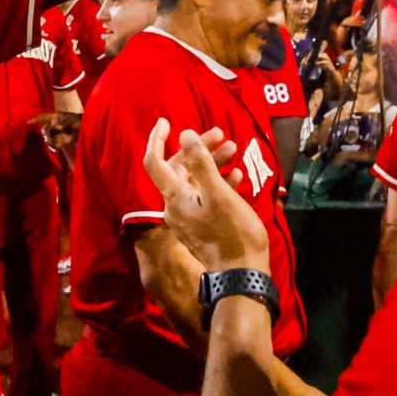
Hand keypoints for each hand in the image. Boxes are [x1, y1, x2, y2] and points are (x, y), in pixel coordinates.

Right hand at [32, 111, 80, 157]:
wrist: (89, 129)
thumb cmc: (81, 121)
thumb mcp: (73, 120)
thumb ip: (64, 122)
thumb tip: (55, 126)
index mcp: (56, 116)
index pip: (44, 117)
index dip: (36, 119)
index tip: (29, 123)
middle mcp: (54, 125)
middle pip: (45, 130)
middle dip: (46, 134)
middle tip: (49, 139)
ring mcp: (57, 133)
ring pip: (48, 138)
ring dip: (50, 142)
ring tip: (55, 145)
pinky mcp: (61, 141)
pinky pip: (54, 144)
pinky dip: (54, 146)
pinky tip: (56, 149)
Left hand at [142, 121, 269, 273]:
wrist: (242, 274)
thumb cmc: (232, 232)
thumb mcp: (218, 194)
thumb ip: (201, 163)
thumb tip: (185, 134)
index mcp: (174, 198)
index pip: (154, 162)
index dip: (157, 139)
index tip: (166, 121)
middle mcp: (174, 206)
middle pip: (180, 169)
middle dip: (199, 148)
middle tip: (221, 134)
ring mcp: (188, 217)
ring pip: (195, 181)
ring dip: (212, 163)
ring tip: (234, 150)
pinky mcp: (202, 225)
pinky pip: (205, 196)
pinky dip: (217, 182)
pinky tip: (237, 176)